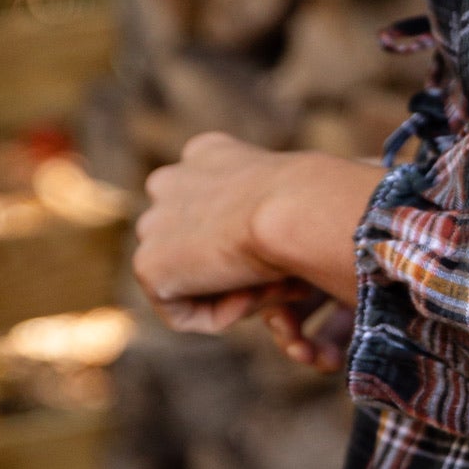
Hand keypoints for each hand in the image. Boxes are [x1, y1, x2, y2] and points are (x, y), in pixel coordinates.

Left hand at [134, 133, 381, 339]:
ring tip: (270, 280)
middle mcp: (170, 181)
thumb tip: (287, 248)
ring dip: (235, 291)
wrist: (295, 207)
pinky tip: (248, 293)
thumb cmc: (319, 197)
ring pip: (197, 280)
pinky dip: (221, 315)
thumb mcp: (300, 188)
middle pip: (201, 249)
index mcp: (205, 154)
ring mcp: (154, 223)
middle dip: (236, 268)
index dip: (252, 240)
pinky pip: (184, 312)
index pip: (217, 212)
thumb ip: (276, 206)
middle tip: (281, 271)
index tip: (285, 249)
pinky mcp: (148, 265)